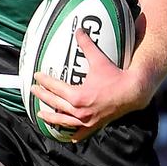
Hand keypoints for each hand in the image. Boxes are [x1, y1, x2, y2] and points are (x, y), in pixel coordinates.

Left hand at [30, 28, 150, 140]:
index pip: (55, 88)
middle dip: (42, 96)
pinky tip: (66, 135)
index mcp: (78, 96)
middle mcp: (80, 111)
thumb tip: (79, 30)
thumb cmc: (116, 76)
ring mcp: (87, 120)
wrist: (133, 92)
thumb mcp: (99, 59)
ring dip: (51, 118)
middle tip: (33, 90)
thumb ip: (86, 45)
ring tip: (40, 114)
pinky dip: (72, 134)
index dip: (44, 81)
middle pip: (55, 103)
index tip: (36, 76)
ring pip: (63, 121)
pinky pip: (80, 133)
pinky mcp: (95, 125)